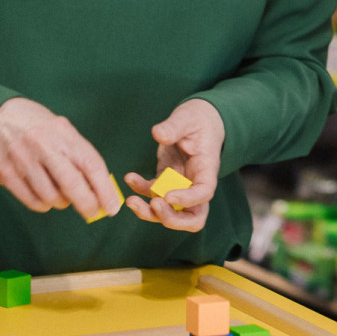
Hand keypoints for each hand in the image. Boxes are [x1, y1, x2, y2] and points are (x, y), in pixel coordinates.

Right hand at [0, 97, 122, 220]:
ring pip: (51, 197)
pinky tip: (44, 196)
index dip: (105, 189)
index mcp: (63, 133)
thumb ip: (81, 157)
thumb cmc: (40, 128)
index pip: (90, 164)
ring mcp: (22, 159)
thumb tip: (101, 190)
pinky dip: (43, 205)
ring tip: (62, 195)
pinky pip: (32, 201)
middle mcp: (43, 145)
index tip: (113, 207)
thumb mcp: (63, 131)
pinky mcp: (5, 173)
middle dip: (86, 204)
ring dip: (62, 203)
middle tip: (93, 213)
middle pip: (71, 184)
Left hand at [124, 98, 223, 232]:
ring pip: (170, 212)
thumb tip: (158, 134)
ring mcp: (181, 185)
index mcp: (207, 168)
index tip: (167, 195)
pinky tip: (130, 178)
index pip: (204, 192)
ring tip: (131, 201)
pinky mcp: (166, 180)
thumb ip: (174, 126)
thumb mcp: (187, 117)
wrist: (197, 120)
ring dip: (150, 212)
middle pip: (192, 216)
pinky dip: (140, 191)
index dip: (188, 199)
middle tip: (154, 205)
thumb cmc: (197, 119)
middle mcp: (195, 183)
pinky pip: (153, 194)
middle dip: (172, 218)